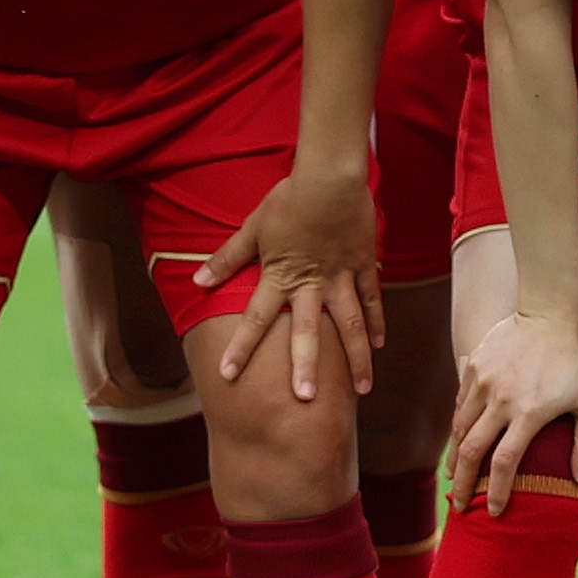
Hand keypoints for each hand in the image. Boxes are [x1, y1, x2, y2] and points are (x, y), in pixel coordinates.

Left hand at [193, 164, 381, 404]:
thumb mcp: (252, 228)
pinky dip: (376, 322)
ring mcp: (340, 278)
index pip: (255, 318)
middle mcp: (311, 284)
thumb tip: (197, 279)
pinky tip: (380, 344)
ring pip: (350, 324)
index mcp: (280, 276)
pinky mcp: (363, 266)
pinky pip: (371, 299)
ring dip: (356, 357)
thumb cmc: (288, 200)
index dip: (241, 346)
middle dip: (305, 367)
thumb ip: (228, 258)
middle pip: (307, 332)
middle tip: (305, 399)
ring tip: (364, 388)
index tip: (228, 374)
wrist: (329, 178)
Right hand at [447, 300, 577, 514]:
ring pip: (459, 429)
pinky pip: (459, 404)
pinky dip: (456, 427)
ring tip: (454, 479)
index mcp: (529, 412)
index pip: (505, 462)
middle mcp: (500, 399)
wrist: (551, 312)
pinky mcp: (473, 367)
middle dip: (463, 484)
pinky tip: (458, 442)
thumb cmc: (577, 360)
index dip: (497, 491)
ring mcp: (483, 382)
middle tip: (459, 506)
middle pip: (472, 451)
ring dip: (455, 458)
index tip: (494, 511)